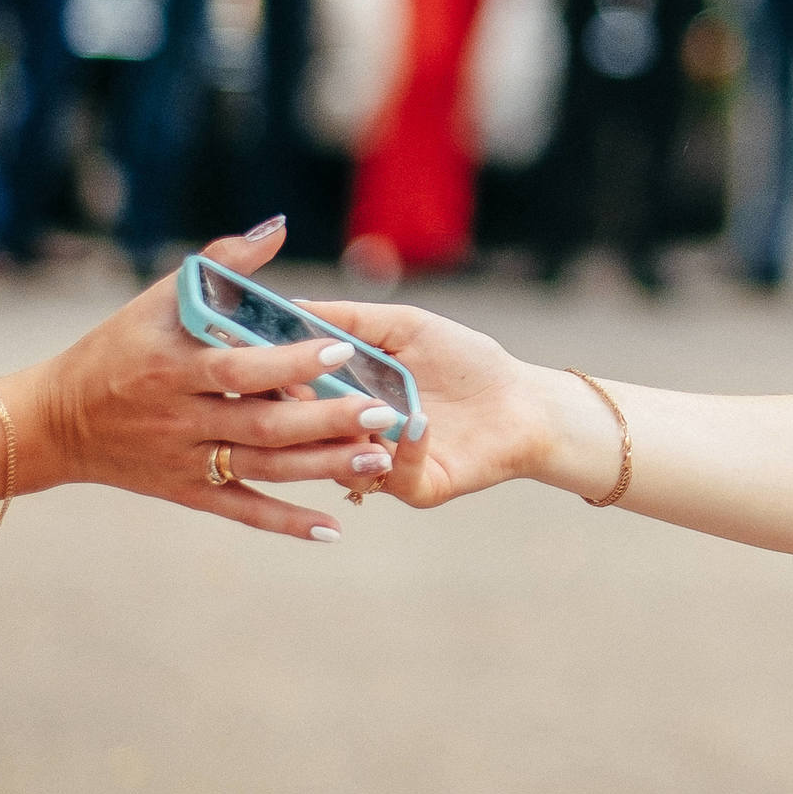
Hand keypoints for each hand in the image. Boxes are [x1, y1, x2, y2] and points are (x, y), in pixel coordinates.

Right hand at [15, 220, 400, 541]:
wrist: (56, 421)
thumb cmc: (117, 346)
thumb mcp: (158, 298)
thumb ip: (222, 263)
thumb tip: (278, 227)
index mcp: (173, 368)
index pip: (241, 367)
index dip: (291, 362)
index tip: (343, 351)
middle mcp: (180, 420)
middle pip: (262, 425)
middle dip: (326, 421)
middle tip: (384, 414)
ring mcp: (185, 461)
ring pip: (261, 468)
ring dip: (321, 469)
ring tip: (378, 462)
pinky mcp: (187, 492)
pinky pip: (242, 509)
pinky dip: (285, 523)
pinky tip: (333, 529)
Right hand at [297, 300, 559, 508]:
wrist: (524, 400)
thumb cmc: (464, 360)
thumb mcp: (405, 327)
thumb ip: (350, 318)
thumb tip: (290, 305)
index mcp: (341, 397)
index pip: (289, 396)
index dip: (275, 381)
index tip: (267, 362)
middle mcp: (352, 436)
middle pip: (303, 435)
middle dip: (303, 411)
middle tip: (305, 387)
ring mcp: (381, 466)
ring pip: (341, 463)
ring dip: (350, 434)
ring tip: (370, 408)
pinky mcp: (417, 488)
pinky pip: (395, 477)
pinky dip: (404, 448)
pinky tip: (418, 421)